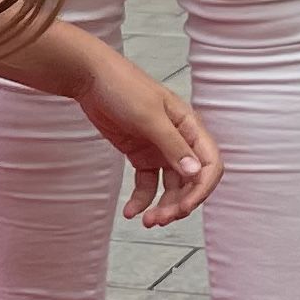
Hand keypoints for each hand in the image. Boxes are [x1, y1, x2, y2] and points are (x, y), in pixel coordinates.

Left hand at [50, 35, 219, 225]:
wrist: (89, 78)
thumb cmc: (123, 87)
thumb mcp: (149, 116)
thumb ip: (172, 145)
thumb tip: (195, 173)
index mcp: (189, 127)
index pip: (209, 165)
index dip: (202, 189)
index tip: (185, 208)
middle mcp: (179, 140)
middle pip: (190, 181)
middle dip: (179, 203)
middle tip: (160, 219)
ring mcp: (160, 149)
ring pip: (170, 187)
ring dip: (162, 206)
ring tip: (147, 221)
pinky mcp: (140, 154)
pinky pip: (147, 184)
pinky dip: (142, 200)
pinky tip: (130, 212)